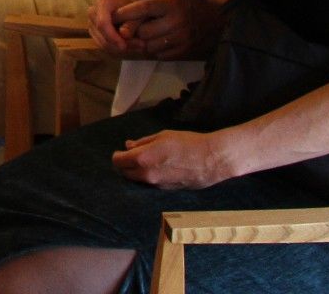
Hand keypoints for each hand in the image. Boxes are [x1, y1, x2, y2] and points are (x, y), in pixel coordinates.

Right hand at [87, 0, 136, 55]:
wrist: (136, 7)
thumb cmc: (139, 7)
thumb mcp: (140, 12)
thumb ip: (132, 23)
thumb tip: (123, 35)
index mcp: (102, 3)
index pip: (102, 23)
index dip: (112, 36)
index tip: (124, 47)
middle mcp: (93, 13)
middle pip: (101, 36)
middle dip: (118, 45)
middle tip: (141, 46)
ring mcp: (93, 24)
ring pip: (102, 44)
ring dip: (120, 49)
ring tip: (140, 45)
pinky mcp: (96, 33)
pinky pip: (104, 46)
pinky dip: (118, 49)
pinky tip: (133, 46)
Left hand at [109, 0, 224, 59]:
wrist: (220, 20)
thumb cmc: (192, 2)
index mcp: (172, 5)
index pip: (144, 8)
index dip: (126, 12)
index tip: (114, 14)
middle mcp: (176, 23)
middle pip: (143, 31)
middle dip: (134, 29)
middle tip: (130, 26)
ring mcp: (181, 39)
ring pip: (149, 45)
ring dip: (142, 41)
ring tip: (143, 33)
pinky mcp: (184, 52)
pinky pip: (159, 54)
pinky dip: (153, 48)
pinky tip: (156, 41)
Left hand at [113, 128, 234, 189]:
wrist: (210, 160)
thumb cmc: (186, 143)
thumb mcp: (162, 136)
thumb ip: (142, 142)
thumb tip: (128, 146)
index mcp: (143, 159)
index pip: (118, 161)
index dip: (118, 155)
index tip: (121, 151)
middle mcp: (147, 175)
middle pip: (125, 173)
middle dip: (125, 165)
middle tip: (131, 156)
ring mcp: (157, 185)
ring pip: (137, 180)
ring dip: (136, 172)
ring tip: (146, 161)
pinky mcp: (166, 190)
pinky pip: (150, 184)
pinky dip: (149, 177)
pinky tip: (158, 169)